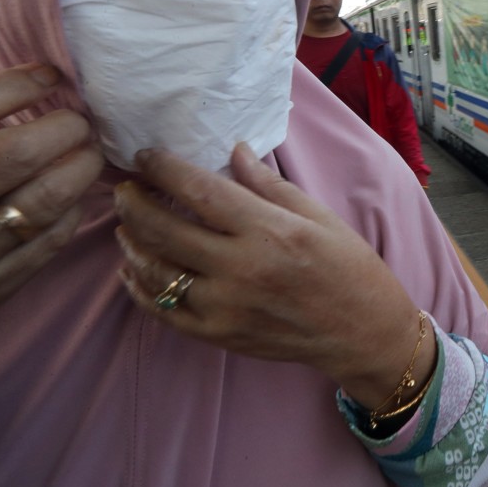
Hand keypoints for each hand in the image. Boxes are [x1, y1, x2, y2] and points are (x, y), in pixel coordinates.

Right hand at [0, 65, 103, 359]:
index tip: (46, 75)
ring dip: (78, 166)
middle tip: (77, 117)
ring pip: (42, 201)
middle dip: (59, 127)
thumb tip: (1, 100)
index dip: (9, 88)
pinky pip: (47, 242)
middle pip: (11, 156)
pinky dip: (71, 209)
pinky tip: (73, 192)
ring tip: (86, 148)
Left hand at [114, 143, 435, 406]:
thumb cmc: (349, 267)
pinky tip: (134, 269)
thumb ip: (269, 186)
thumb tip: (234, 151)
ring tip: (126, 224)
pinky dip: (141, 288)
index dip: (164, 169)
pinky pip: (164, 310)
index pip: (199, 191)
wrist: (363, 331)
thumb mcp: (319, 216)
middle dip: (135, 203)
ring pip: (156, 270)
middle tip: (124, 188)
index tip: (146, 156)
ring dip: (133, 242)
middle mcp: (241, 268)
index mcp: (269, 230)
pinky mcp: (219, 334)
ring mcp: (226, 305)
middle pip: (166, 229)